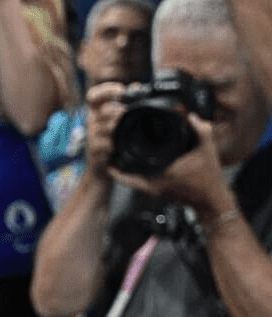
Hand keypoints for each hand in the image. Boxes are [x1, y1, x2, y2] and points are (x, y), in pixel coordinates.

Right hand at [85, 82, 127, 176]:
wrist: (102, 171)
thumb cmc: (112, 143)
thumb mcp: (118, 121)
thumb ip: (125, 102)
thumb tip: (135, 86)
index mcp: (96, 112)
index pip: (93, 96)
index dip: (106, 90)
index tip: (121, 90)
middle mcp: (91, 122)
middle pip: (103, 110)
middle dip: (119, 112)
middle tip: (129, 116)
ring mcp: (91, 137)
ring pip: (105, 127)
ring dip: (118, 129)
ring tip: (125, 133)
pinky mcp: (93, 151)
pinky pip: (105, 144)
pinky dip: (114, 145)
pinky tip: (117, 148)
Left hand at [109, 113, 232, 213]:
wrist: (211, 199)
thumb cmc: (208, 179)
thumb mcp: (207, 149)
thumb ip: (200, 130)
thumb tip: (190, 115)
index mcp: (160, 176)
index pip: (129, 174)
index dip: (115, 167)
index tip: (108, 157)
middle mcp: (153, 185)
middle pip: (124, 177)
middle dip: (115, 165)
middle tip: (108, 153)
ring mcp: (153, 189)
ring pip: (130, 180)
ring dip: (122, 170)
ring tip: (115, 157)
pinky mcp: (156, 189)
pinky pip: (137, 182)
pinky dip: (131, 174)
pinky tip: (130, 164)